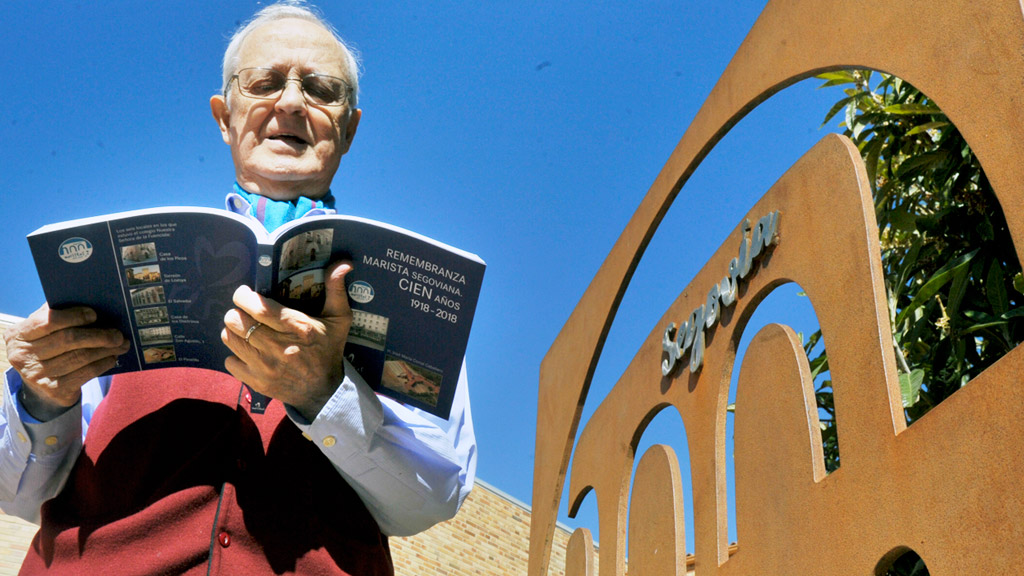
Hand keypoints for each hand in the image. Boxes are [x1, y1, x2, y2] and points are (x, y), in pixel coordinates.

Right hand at [4, 303, 129, 420]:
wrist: (39, 386)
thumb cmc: (46, 347)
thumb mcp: (43, 331)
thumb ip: (58, 314)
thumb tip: (91, 300)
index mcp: (18, 335)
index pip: (48, 321)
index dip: (74, 316)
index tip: (94, 315)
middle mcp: (23, 356)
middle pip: (68, 340)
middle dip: (98, 335)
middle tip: (118, 333)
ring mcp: (37, 375)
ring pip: (80, 357)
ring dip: (105, 349)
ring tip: (121, 344)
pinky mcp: (53, 390)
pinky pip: (85, 374)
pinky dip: (102, 364)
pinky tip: (112, 358)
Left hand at [222, 261, 352, 420]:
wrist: (324, 391)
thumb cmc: (328, 350)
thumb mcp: (339, 319)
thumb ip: (336, 290)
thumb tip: (343, 264)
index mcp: (297, 327)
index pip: (258, 307)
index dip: (243, 296)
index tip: (245, 293)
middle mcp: (278, 346)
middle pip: (236, 321)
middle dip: (237, 312)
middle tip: (245, 313)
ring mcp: (265, 366)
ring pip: (229, 338)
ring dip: (233, 330)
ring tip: (245, 329)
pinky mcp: (256, 382)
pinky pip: (230, 361)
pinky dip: (235, 354)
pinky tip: (248, 352)